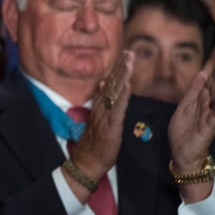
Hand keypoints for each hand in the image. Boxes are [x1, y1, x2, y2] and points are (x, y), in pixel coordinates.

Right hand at [66, 51, 132, 200]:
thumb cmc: (92, 145)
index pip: (107, 86)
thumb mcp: (96, 121)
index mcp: (98, 108)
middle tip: (128, 52)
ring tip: (129, 62)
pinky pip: (117, 108)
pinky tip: (127, 85)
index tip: (123, 57)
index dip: (116, 71)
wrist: (85, 162)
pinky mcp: (110, 127)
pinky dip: (122, 96)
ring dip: (122, 76)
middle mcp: (100, 109)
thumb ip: (99, 104)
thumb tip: (101, 85)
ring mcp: (105, 117)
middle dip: (120, 68)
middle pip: (110, 84)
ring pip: (114, 93)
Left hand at [169, 65, 214, 201]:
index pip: (211, 82)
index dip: (214, 70)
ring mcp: (212, 116)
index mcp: (204, 100)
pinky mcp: (211, 127)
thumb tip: (203, 73)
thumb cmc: (184, 131)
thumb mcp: (187, 106)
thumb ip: (195, 90)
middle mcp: (211, 107)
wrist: (182, 153)